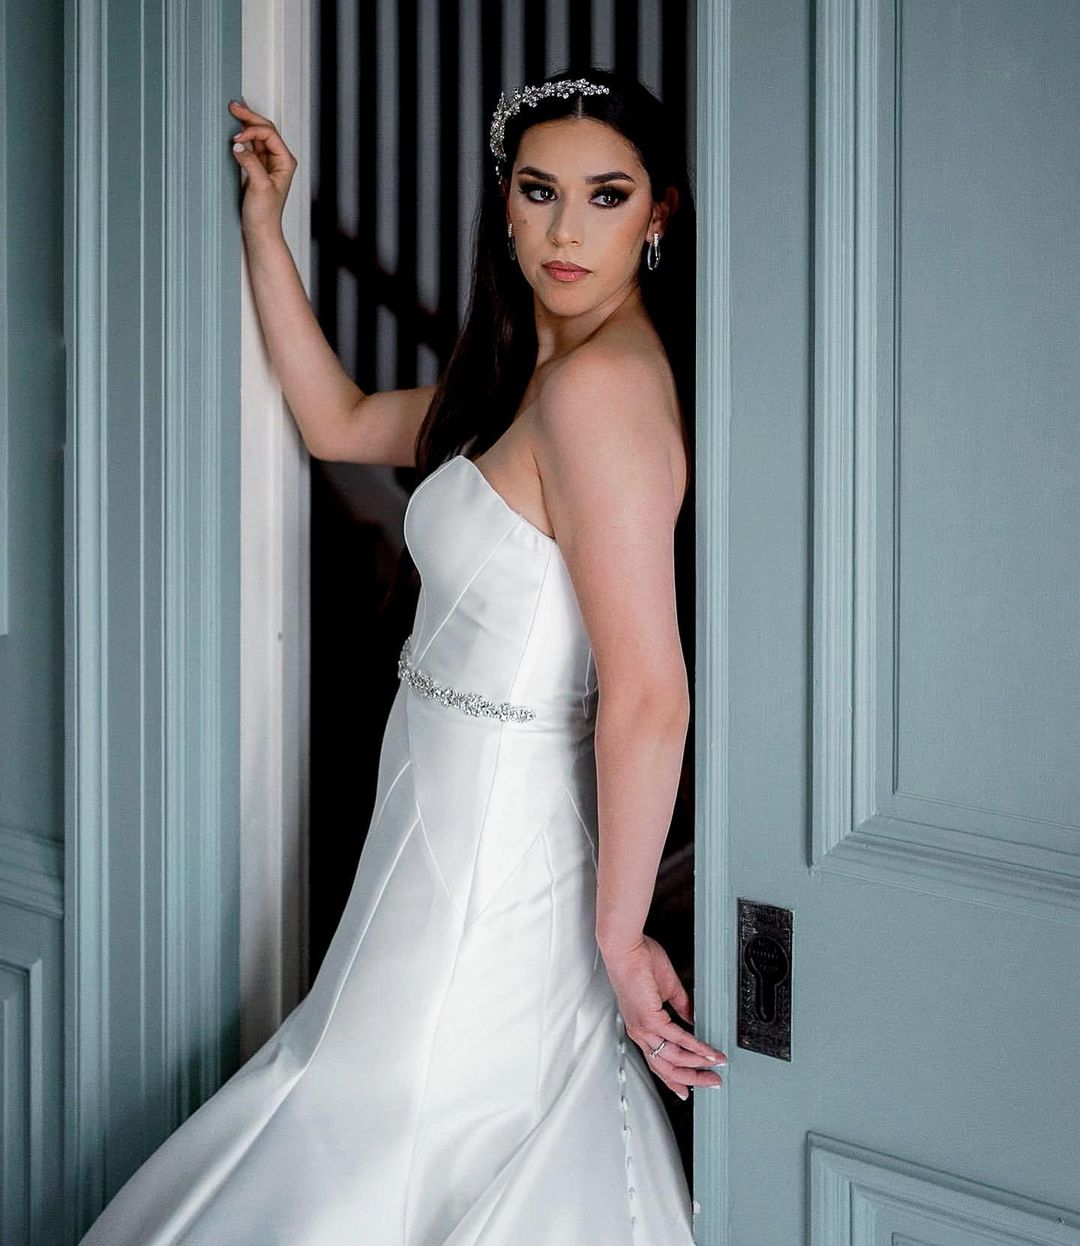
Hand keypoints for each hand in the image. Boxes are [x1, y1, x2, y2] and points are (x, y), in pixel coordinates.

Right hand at [227, 100, 297, 239]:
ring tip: (233, 111)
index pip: (269, 133)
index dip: (252, 130)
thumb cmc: (265, 215)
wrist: (260, 231)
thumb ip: (250, 163)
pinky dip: (241, 137)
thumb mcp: (259, 186)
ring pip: (256, 136)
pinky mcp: (256, 168)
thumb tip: (239, 146)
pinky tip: (234, 130)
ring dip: (244, 124)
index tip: (236, 139)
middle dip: (248, 117)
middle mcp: (278, 160)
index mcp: (285, 161)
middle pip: (264, 129)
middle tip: (233, 105)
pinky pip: (250, 146)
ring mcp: (267, 163)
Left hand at [601, 933, 725, 1099]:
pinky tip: (709, 1052)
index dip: (673, 1077)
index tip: (687, 1089)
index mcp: (641, 1026)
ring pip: (673, 1058)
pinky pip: (678, 1039)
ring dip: (699, 1065)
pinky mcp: (651, 1019)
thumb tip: (692, 1018)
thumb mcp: (665, 987)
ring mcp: (644, 1027)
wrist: (625, 949)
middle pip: (667, 1067)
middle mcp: (640, 1031)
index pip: (658, 1060)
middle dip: (692, 1078)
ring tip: (716, 1066)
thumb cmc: (638, 960)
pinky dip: (696, 1047)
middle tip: (711, 1082)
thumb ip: (679, 1005)